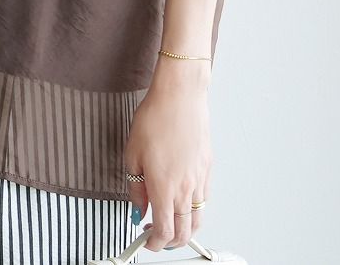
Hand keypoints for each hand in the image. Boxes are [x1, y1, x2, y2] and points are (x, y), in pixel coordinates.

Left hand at [124, 80, 211, 251]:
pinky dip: (194, 208)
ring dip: (184, 228)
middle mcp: (186, 189)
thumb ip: (136, 187)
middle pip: (184, 231)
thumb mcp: (132, 154)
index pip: (163, 231)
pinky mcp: (208, 168)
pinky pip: (203, 198)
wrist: (180, 97)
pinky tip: (182, 198)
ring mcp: (200, 179)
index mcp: (165, 188)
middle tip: (157, 237)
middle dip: (171, 242)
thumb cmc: (155, 119)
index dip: (154, 243)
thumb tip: (138, 209)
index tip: (146, 241)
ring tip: (170, 222)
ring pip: (197, 218)